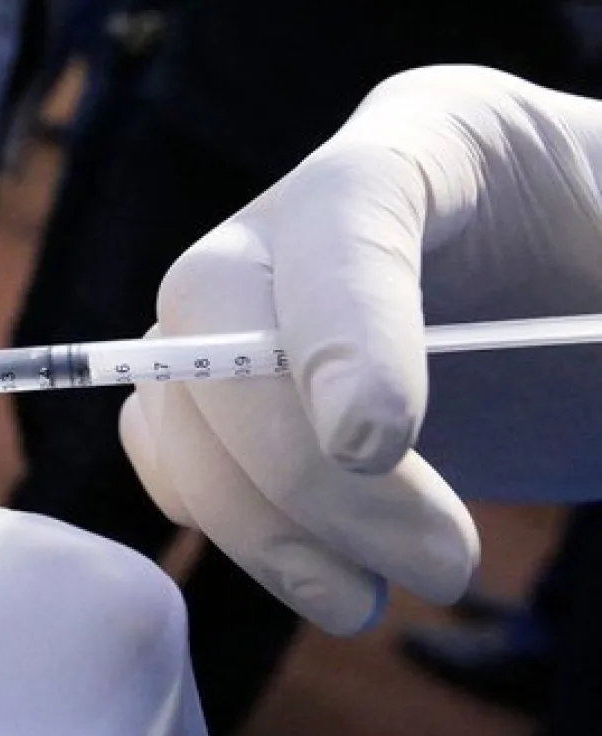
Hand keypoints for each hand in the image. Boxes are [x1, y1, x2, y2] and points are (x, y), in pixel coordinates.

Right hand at [120, 65, 601, 635]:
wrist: (590, 301)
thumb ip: (600, 333)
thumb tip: (417, 427)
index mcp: (439, 137)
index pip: (342, 207)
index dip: (340, 325)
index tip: (376, 446)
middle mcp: (314, 211)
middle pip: (216, 309)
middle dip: (295, 459)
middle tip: (440, 562)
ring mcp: (261, 302)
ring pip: (175, 394)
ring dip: (254, 518)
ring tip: (365, 598)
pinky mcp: (243, 393)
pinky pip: (175, 448)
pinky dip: (229, 525)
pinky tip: (326, 573)